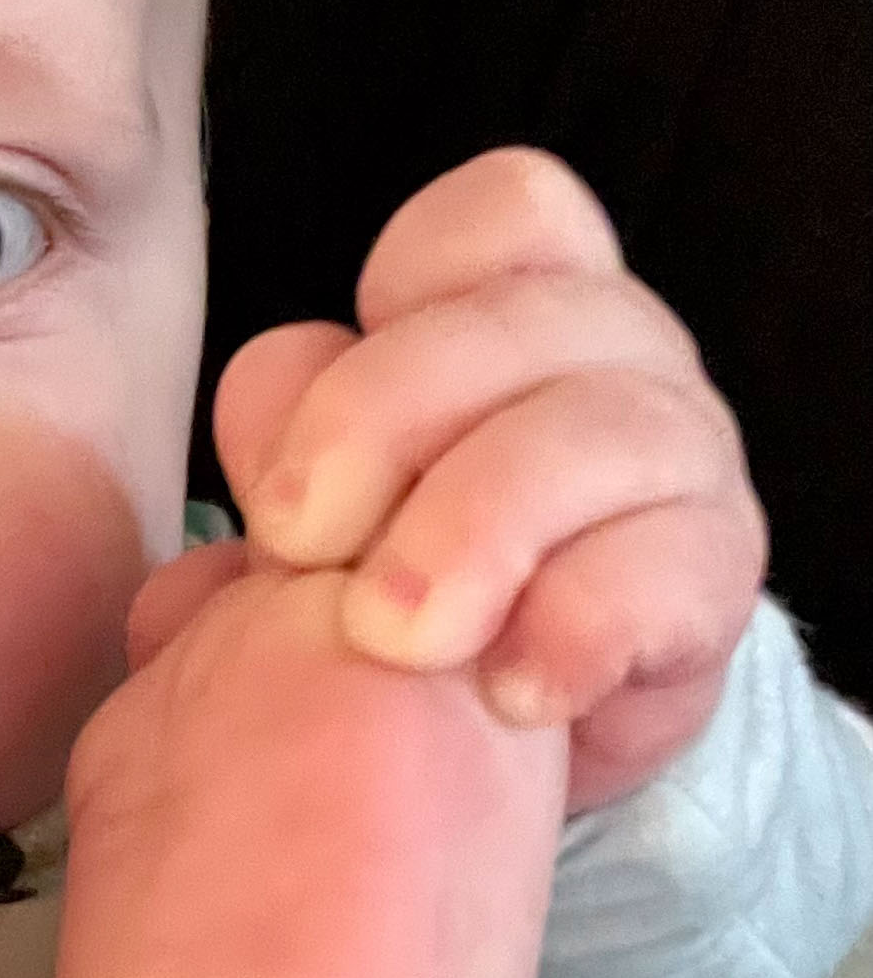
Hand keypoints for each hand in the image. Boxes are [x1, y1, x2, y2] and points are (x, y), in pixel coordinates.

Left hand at [180, 147, 765, 811]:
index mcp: (516, 307)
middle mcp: (618, 359)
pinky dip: (576, 630)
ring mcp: (682, 462)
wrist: (500, 767)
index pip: (506, 210)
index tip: (322, 418)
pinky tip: (510, 696)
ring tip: (391, 640)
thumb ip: (290, 449)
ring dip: (473, 533)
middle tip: (293, 545)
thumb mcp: (326, 523)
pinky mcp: (715, 582)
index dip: (413, 280)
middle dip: (381, 423)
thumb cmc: (400, 603)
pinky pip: (668, 571)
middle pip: (523, 319)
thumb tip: (262, 399)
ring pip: (597, 434)